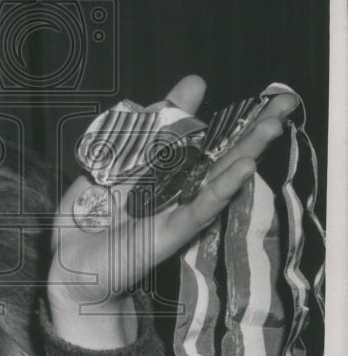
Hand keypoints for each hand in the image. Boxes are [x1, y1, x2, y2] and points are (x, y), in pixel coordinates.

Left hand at [47, 75, 297, 348]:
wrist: (70, 269)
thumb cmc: (84, 222)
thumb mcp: (101, 169)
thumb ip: (127, 137)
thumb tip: (148, 100)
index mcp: (161, 172)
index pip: (195, 137)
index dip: (214, 113)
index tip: (224, 86)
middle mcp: (176, 191)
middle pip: (221, 155)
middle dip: (252, 129)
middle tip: (285, 102)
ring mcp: (177, 213)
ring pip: (219, 179)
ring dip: (247, 151)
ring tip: (273, 125)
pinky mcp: (170, 236)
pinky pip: (200, 209)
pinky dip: (222, 189)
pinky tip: (245, 168)